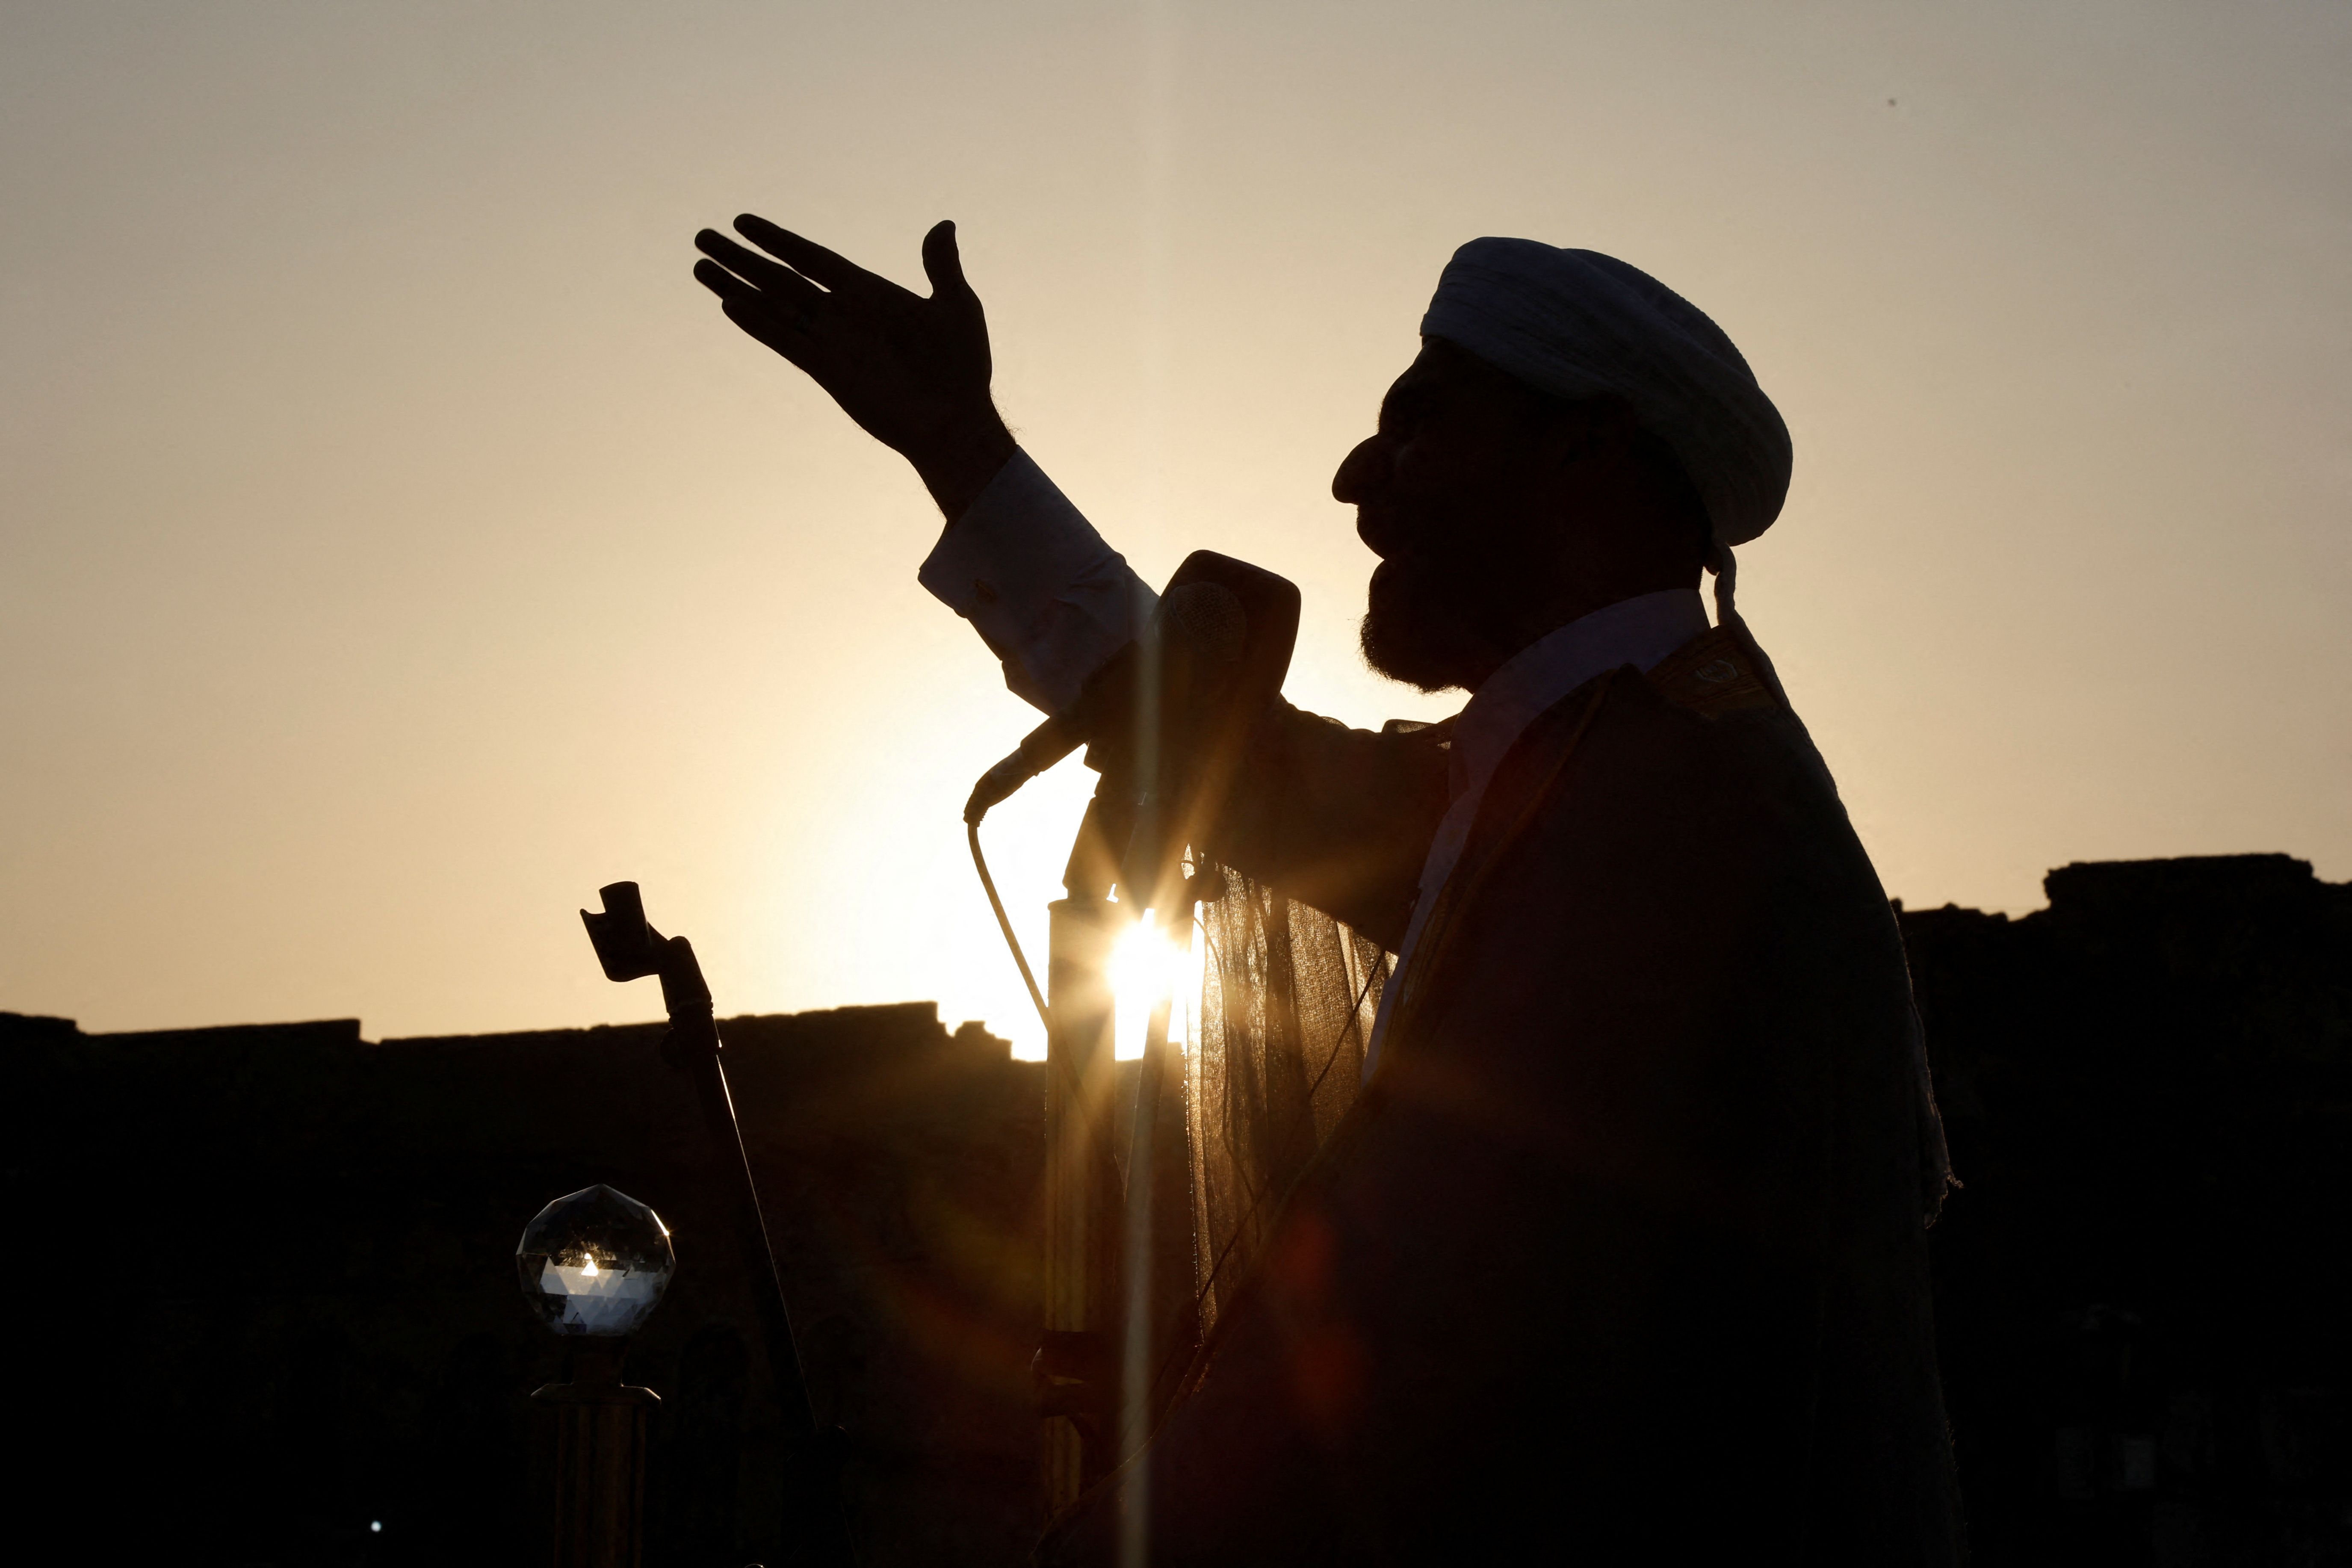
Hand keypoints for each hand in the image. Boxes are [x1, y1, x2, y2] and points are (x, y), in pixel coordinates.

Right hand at [694, 216, 1015, 519]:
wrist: (956, 421)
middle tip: (702, 236)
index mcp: (869, 293)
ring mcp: (831, 342)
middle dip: (741, 258)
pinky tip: (730, 304)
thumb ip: (941, 266)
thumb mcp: (958, 307)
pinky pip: (785, 340)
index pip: (812, 258)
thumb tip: (943, 223)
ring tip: (699, 266)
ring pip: (773, 306)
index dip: (777, 240)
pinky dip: (758, 323)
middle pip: (780, 278)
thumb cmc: (962, 368)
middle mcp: (842, 315)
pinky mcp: (827, 371)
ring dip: (736, 285)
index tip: (743, 222)